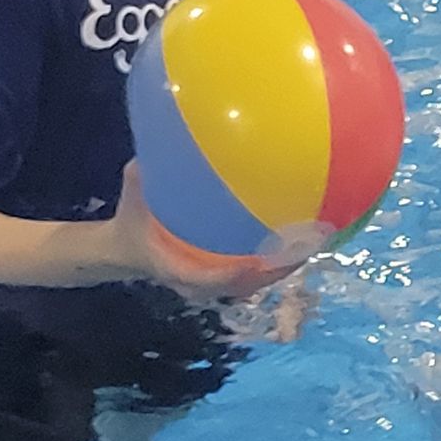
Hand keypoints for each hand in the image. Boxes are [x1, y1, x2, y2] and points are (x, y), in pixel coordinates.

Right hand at [120, 165, 323, 301]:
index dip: (232, 275)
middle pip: (244, 284)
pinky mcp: (224, 275)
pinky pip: (255, 273)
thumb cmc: (131, 224)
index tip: (258, 261)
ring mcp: (214, 282)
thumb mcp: (130, 201)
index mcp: (175, 268)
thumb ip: (139, 182)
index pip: (206, 279)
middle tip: (306, 244)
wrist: (125, 250)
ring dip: (284, 266)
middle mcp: (199, 282)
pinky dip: (277, 261)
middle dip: (275, 269)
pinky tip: (301, 237)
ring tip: (314, 239)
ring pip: (255, 281)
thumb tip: (147, 157)